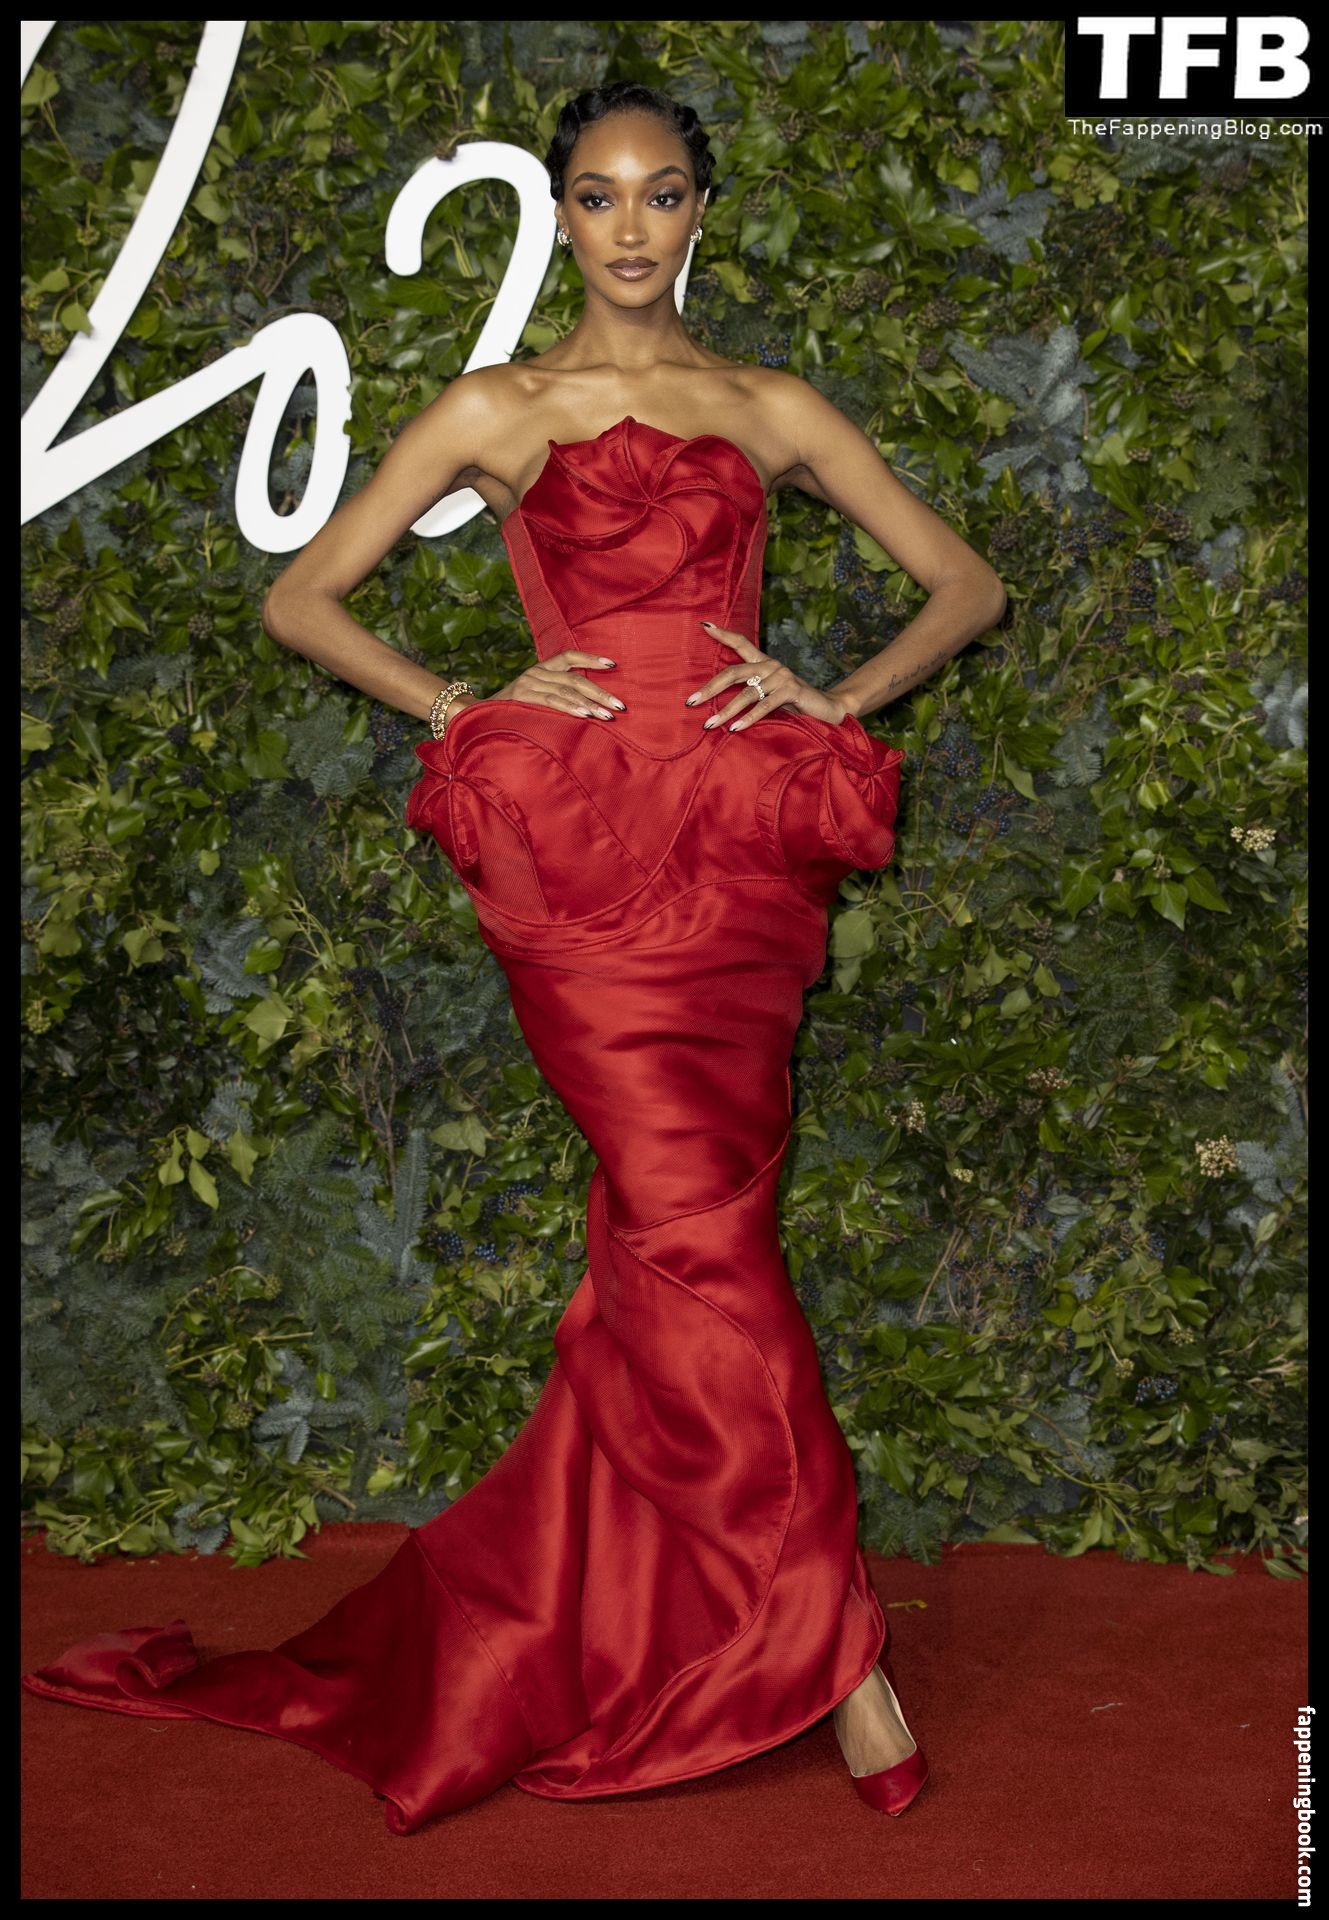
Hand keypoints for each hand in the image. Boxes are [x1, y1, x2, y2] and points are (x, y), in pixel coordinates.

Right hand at [489, 650, 624, 720]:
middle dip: (601, 692)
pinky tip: (586, 716)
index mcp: (541, 669)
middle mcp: (536, 672)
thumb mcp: (536, 699)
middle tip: (620, 705)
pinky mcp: (522, 697)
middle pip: (575, 678)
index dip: (591, 658)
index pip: (570, 656)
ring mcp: (528, 683)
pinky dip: (571, 708)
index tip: (612, 664)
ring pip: (567, 690)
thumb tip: (591, 706)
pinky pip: (552, 701)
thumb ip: (558, 697)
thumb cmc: (513, 712)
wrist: (477, 716)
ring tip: (608, 715)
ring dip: (591, 704)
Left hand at [685, 623, 849, 732]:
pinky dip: (749, 718)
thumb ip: (750, 695)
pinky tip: (735, 728)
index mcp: (764, 663)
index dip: (723, 634)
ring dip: (726, 711)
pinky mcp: (792, 690)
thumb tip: (719, 707)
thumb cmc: (795, 706)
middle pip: (734, 672)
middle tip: (691, 702)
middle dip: (710, 688)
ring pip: (746, 693)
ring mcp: (782, 676)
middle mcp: (771, 666)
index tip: (705, 625)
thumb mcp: (769, 697)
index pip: (741, 643)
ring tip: (710, 724)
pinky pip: (764, 705)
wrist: (829, 710)